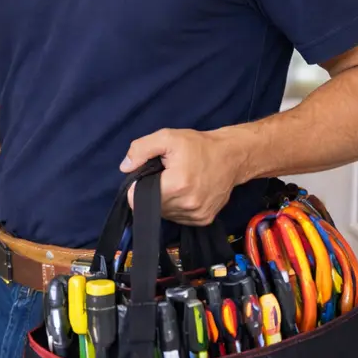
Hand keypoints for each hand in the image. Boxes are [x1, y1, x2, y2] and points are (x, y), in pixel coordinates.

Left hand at [120, 128, 246, 225]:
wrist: (232, 157)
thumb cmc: (198, 146)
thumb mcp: (167, 137)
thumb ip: (141, 149)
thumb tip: (125, 167)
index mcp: (176, 185)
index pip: (138, 198)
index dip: (137, 186)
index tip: (146, 176)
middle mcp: (186, 205)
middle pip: (151, 206)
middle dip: (152, 192)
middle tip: (164, 176)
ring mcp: (196, 215)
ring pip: (164, 214)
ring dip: (164, 201)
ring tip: (176, 183)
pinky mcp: (203, 220)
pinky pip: (179, 218)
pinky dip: (177, 207)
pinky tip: (185, 192)